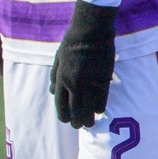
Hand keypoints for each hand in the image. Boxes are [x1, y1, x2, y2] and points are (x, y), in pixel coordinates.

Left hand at [52, 0, 117, 127]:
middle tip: (79, 126)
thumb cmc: (72, 42)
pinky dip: (99, 107)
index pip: (60, 104)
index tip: (66, 121)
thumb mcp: (58, 59)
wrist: (91, 31)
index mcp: (61, 78)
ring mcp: (89, 82)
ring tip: (90, 124)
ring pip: (88, 108)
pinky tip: (99, 111)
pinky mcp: (103, 79)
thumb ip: (55, 76)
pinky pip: (101, 99)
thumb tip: (54, 93)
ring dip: (89, 118)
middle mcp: (73, 83)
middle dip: (76, 121)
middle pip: (74, 110)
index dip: (63, 115)